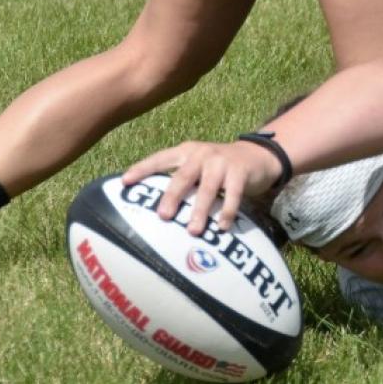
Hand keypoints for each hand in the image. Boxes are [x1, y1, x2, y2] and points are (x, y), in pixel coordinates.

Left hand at [122, 140, 282, 234]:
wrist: (258, 155)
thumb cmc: (219, 167)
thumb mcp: (198, 164)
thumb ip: (180, 178)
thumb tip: (153, 209)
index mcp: (186, 151)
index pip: (160, 159)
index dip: (142, 169)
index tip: (124, 182)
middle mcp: (202, 154)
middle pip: (183, 177)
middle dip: (172, 197)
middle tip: (163, 216)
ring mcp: (222, 162)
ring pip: (207, 189)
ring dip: (199, 211)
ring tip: (193, 231)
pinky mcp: (241, 173)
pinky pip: (232, 195)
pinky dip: (226, 212)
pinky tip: (222, 227)